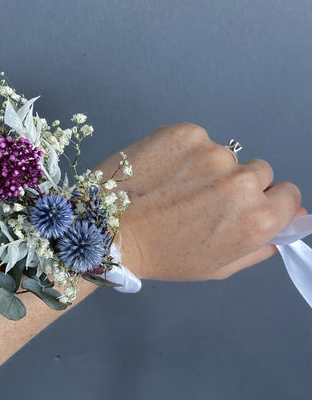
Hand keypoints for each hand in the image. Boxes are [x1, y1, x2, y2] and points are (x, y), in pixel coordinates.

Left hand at [96, 123, 302, 280]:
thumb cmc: (159, 254)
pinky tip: (161, 171)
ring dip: (207, 167)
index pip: (288, 194)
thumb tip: (293, 222)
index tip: (247, 205)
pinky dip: (184, 151)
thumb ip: (260, 244)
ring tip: (173, 187)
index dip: (268, 200)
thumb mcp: (216, 265)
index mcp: (256, 220)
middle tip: (200, 199)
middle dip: (237, 184)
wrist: (107, 230)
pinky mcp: (185, 134)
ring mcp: (212, 154)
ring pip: (224, 154)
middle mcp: (240, 183)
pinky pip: (198, 139)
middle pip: (259, 171)